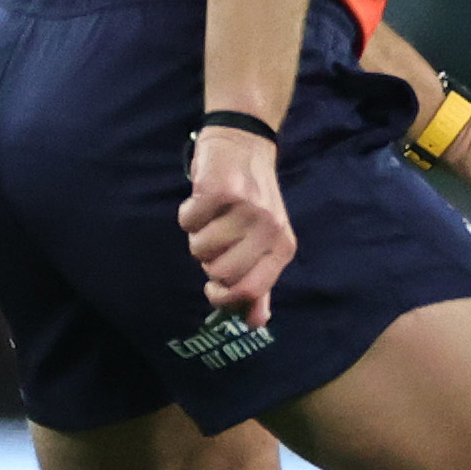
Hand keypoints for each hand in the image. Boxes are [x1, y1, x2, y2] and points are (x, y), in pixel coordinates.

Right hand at [179, 124, 294, 327]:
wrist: (244, 146)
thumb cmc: (252, 202)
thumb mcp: (264, 242)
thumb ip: (259, 284)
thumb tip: (256, 323)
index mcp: (282, 245)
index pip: (250, 290)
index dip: (224, 296)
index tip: (213, 288)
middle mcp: (269, 228)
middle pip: (220, 273)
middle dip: (208, 260)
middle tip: (217, 238)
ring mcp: (246, 209)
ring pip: (199, 248)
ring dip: (197, 234)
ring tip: (213, 217)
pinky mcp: (220, 191)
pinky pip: (188, 221)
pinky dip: (188, 214)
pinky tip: (203, 201)